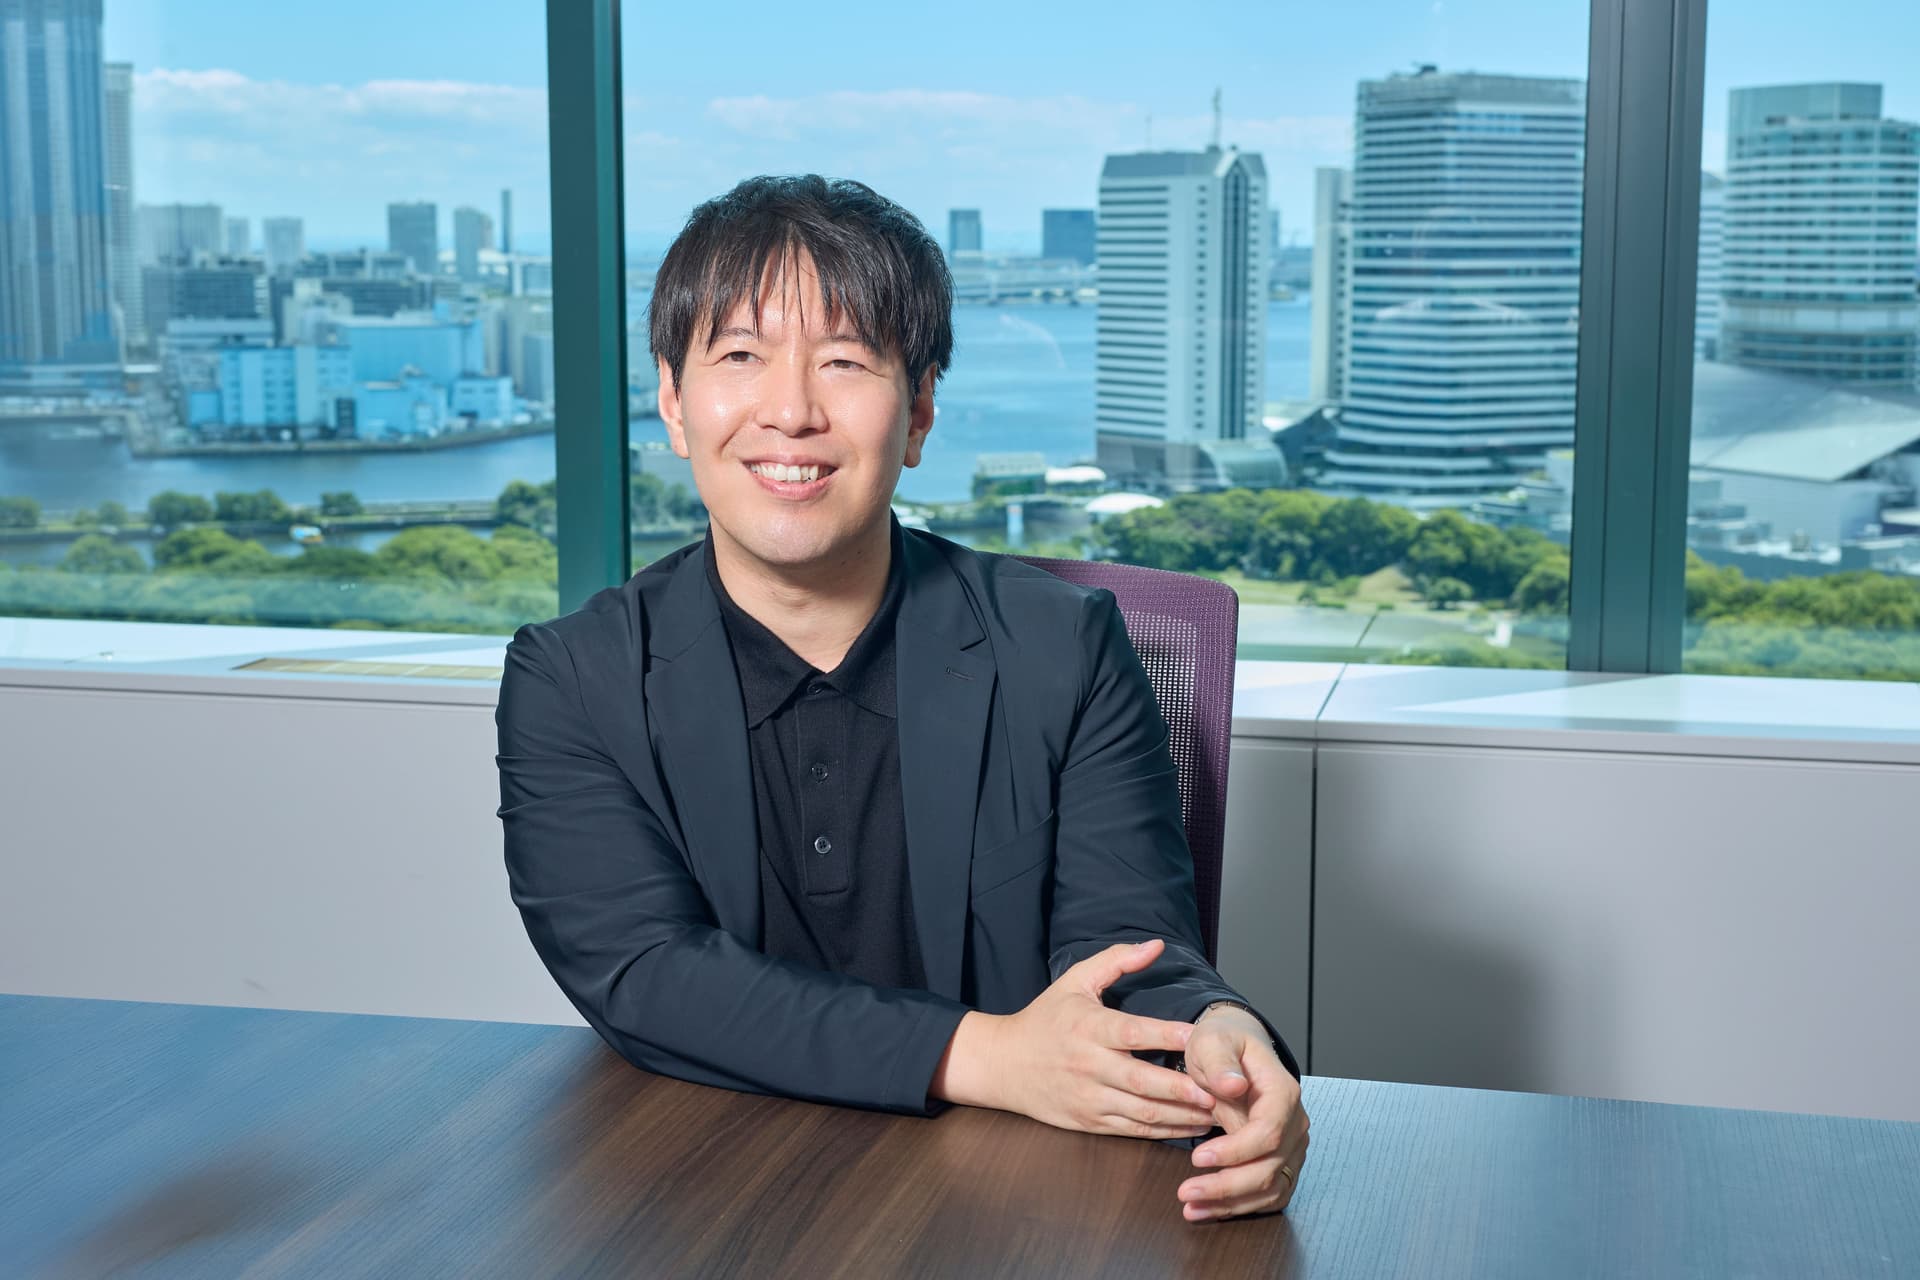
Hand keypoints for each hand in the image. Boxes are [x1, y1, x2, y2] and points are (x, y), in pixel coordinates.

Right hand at [940, 939, 1219, 1139]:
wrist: (1003, 1064)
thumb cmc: (1046, 1019)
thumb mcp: (1075, 981)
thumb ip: (1116, 961)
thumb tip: (1156, 945)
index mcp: (1088, 1028)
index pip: (1131, 1032)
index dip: (1165, 1034)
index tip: (1197, 1036)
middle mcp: (1089, 1065)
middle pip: (1140, 1080)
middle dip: (1180, 1088)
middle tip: (1216, 1090)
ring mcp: (1088, 1097)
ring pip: (1140, 1112)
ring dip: (1179, 1116)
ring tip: (1213, 1114)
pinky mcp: (1088, 1121)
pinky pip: (1130, 1130)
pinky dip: (1161, 1132)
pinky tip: (1189, 1128)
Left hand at [1175, 1005, 1308, 1221]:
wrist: (1235, 1049)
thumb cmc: (1223, 1042)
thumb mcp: (1213, 1040)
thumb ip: (1221, 1062)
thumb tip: (1235, 1085)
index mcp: (1282, 1092)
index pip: (1269, 1132)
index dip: (1236, 1151)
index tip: (1198, 1158)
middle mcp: (1294, 1123)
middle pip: (1269, 1168)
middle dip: (1226, 1186)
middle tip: (1185, 1193)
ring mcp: (1291, 1146)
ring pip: (1270, 1188)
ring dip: (1230, 1204)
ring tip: (1190, 1209)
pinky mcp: (1280, 1162)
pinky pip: (1268, 1194)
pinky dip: (1240, 1206)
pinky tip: (1209, 1209)